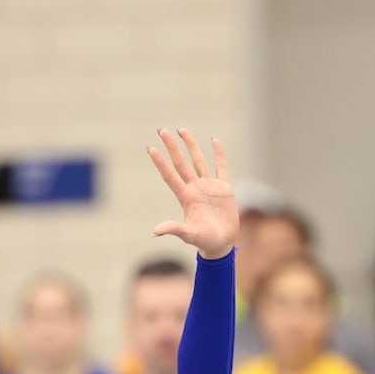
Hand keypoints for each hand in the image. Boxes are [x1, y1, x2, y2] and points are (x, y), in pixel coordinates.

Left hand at [147, 129, 237, 258]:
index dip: (160, 163)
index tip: (151, 149)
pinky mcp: (223, 188)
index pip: (170, 176)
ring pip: (198, 161)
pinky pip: (221, 167)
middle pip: (181, 163)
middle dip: (172, 147)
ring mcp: (209, 186)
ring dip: (190, 145)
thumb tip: (156, 231)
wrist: (222, 243)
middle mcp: (195, 188)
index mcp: (186, 197)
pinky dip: (219, 154)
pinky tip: (214, 141)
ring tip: (182, 130)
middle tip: (162, 131)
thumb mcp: (189, 235)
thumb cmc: (205, 241)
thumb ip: (174, 229)